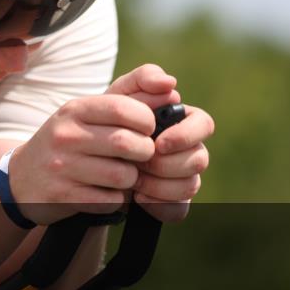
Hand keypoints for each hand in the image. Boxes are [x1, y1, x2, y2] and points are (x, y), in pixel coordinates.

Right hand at [9, 77, 161, 224]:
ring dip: (131, 179)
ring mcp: (61, 166)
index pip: (124, 108)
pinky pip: (110, 200)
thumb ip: (131, 96)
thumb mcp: (88, 113)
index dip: (147, 120)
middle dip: (144, 153)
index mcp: (74, 110)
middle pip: (128, 143)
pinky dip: (117, 200)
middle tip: (141, 156)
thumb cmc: (68, 141)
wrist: (22, 178)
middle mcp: (65, 135)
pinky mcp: (62, 195)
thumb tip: (170, 87)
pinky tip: (107, 192)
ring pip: (123, 176)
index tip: (146, 129)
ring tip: (123, 175)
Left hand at [107, 64, 213, 222]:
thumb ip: (141, 80)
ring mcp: (181, 176)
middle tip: (140, 163)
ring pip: (190, 185)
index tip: (159, 143)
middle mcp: (186, 148)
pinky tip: (138, 197)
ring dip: (159, 183)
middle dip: (168, 164)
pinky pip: (179, 208)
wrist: (85, 157)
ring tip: (134, 179)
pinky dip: (158, 204)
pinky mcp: (172, 201)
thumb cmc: (104, 121)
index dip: (186, 136)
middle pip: (200, 158)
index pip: (204, 124)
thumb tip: (170, 83)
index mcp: (181, 120)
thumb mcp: (117, 96)